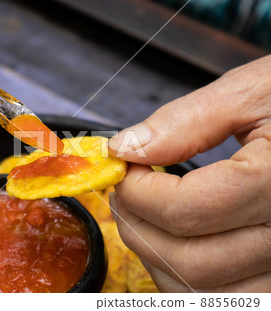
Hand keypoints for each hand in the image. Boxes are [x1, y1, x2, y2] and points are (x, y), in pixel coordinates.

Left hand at [108, 55, 270, 291]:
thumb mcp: (254, 91)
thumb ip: (186, 121)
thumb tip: (127, 147)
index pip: (184, 210)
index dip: (137, 191)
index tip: (126, 168)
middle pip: (189, 260)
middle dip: (137, 225)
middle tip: (128, 193)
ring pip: (202, 291)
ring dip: (157, 257)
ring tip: (147, 216)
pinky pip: (226, 300)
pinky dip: (188, 278)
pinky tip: (179, 242)